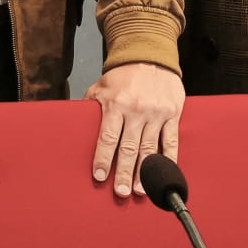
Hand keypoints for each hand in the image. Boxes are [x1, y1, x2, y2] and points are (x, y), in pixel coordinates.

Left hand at [84, 62, 182, 197]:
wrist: (149, 55)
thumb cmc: (122, 75)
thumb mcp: (100, 87)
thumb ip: (91, 108)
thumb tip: (75, 128)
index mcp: (116, 104)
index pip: (108, 137)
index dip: (103, 158)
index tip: (100, 177)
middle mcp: (137, 110)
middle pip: (129, 148)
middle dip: (125, 172)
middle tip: (122, 192)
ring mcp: (156, 113)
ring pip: (151, 149)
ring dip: (146, 173)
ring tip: (141, 191)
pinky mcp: (172, 114)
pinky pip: (171, 142)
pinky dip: (169, 160)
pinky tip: (166, 174)